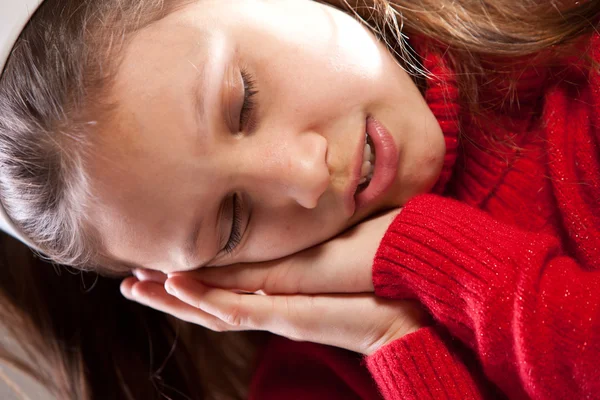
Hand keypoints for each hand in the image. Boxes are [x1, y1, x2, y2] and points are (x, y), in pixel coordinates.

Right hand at [121, 209, 428, 354]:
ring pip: (212, 308)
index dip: (192, 272)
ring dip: (173, 297)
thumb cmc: (383, 256)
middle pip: (210, 298)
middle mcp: (274, 299)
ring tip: (135, 286)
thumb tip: (303, 193)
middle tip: (131, 278)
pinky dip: (203, 299)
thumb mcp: (339, 234)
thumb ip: (314, 228)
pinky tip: (174, 286)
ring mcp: (279, 309)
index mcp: (283, 281)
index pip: (226, 279)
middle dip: (169, 289)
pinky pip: (237, 309)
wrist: (416, 282)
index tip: (160, 260)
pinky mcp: (290, 314)